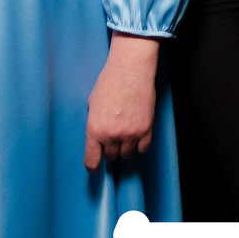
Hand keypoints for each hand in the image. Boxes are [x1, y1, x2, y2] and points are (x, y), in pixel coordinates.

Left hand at [85, 34, 158, 170]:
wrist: (130, 70)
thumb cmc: (109, 82)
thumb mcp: (92, 104)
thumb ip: (94, 123)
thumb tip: (98, 136)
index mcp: (94, 129)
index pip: (92, 161)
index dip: (93, 166)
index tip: (94, 167)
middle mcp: (112, 135)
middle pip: (111, 157)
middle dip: (110, 151)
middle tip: (111, 139)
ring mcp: (130, 134)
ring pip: (128, 155)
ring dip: (125, 148)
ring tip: (125, 135)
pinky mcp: (146, 129)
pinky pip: (143, 148)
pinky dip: (139, 145)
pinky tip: (137, 135)